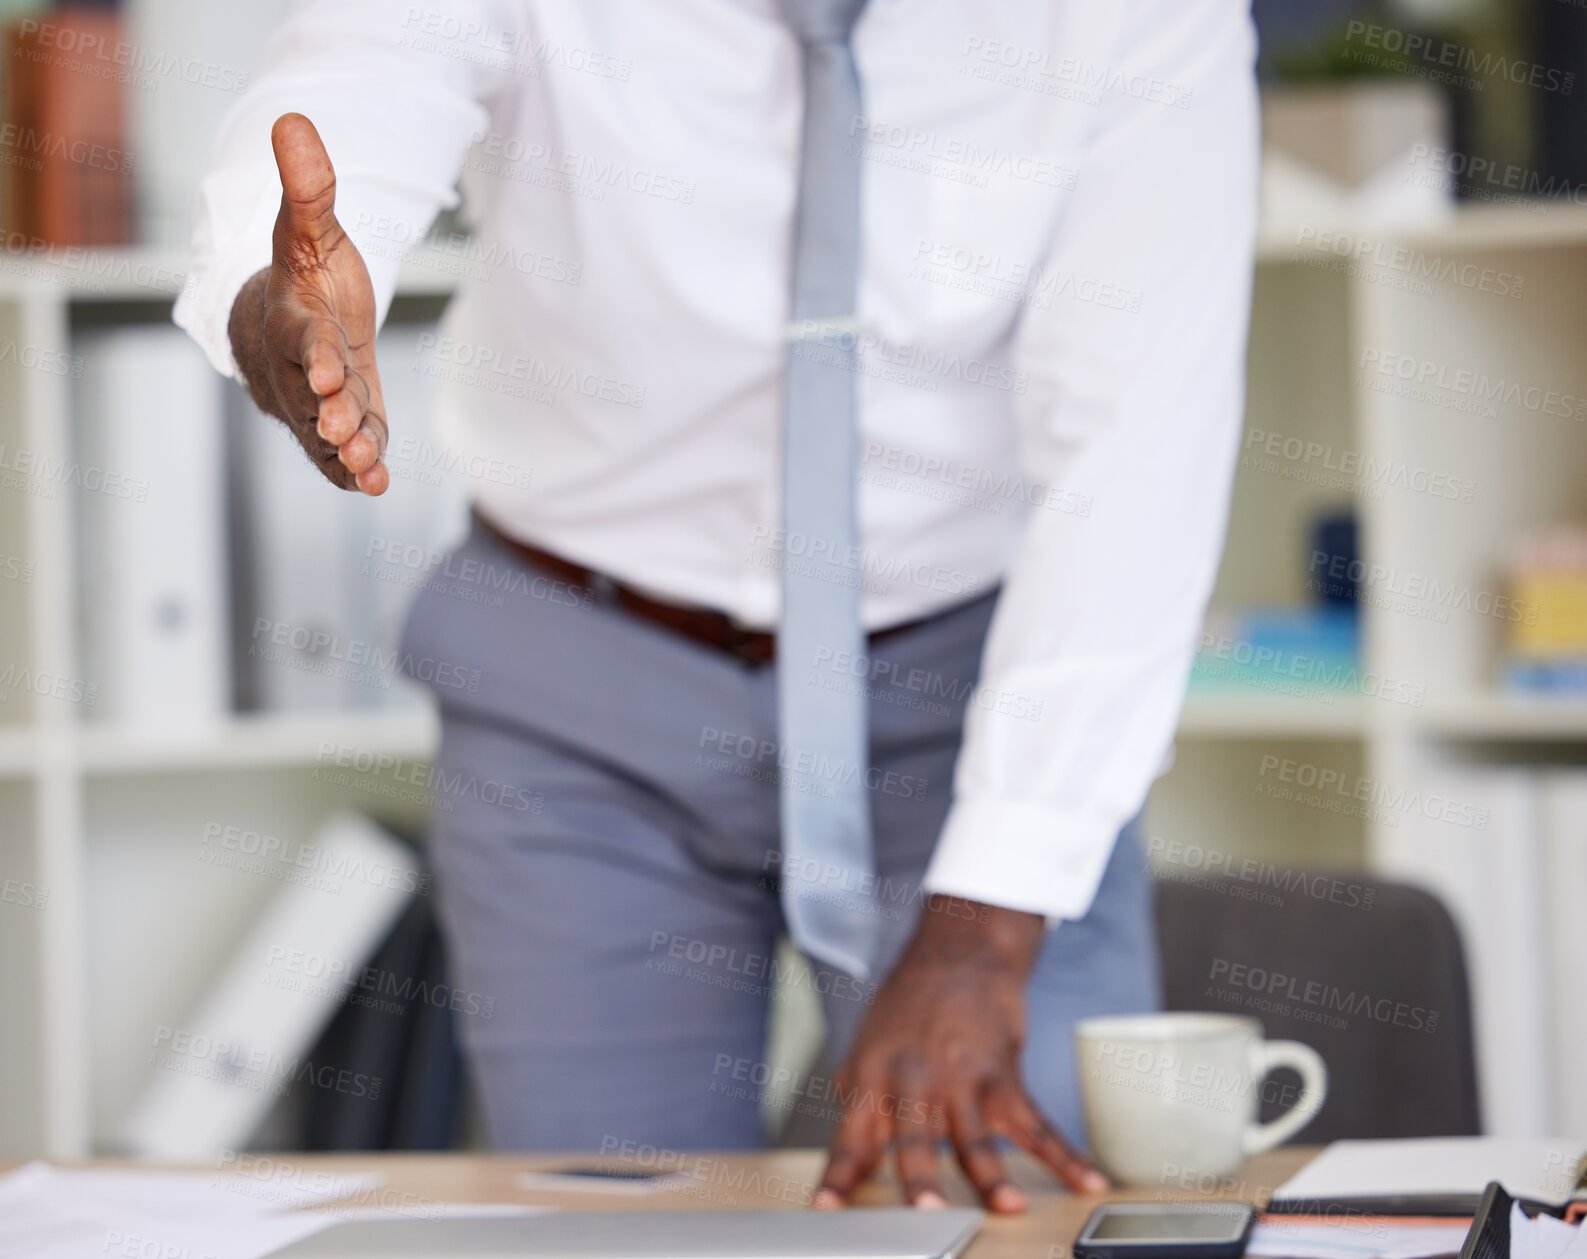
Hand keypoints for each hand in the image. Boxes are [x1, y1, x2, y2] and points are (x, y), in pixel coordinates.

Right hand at [228, 112, 388, 494]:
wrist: (292, 325)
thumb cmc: (307, 277)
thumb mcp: (311, 230)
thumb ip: (309, 187)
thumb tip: (294, 121)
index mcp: (293, 321)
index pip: (301, 340)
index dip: (313, 355)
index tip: (328, 370)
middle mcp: (298, 371)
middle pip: (310, 397)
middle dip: (328, 413)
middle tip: (342, 427)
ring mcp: (318, 407)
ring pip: (325, 435)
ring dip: (345, 451)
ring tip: (366, 465)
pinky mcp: (342, 430)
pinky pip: (344, 457)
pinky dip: (357, 473)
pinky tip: (377, 486)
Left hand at [816, 898, 1108, 1212]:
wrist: (957, 960)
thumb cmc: (907, 1013)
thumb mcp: (867, 1056)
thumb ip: (861, 1112)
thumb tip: (854, 1169)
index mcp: (874, 1081)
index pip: (851, 1138)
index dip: (837, 1177)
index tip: (825, 1209)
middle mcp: (915, 1081)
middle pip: (918, 1138)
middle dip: (922, 1175)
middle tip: (928, 1211)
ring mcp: (962, 1079)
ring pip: (979, 1135)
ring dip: (996, 1174)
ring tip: (1010, 1206)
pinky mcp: (1004, 1077)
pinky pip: (1036, 1124)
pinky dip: (1065, 1157)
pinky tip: (1086, 1182)